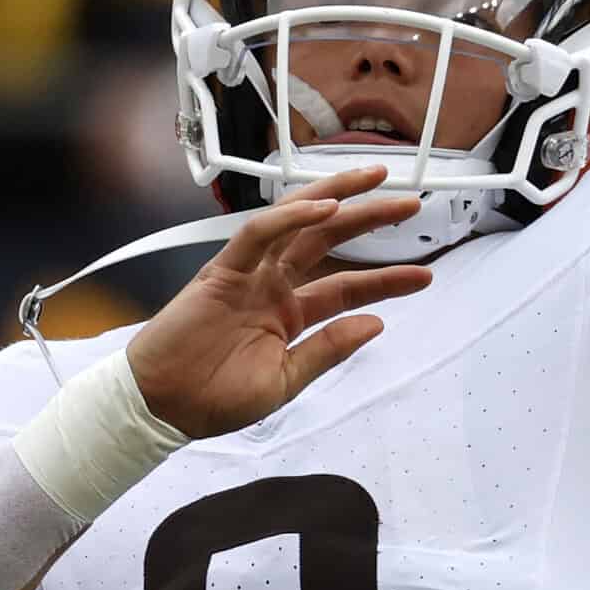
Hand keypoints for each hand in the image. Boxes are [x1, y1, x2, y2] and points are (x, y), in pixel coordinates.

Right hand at [124, 165, 433, 438]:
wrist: (165, 409)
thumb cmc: (216, 399)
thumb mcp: (286, 380)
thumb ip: (329, 348)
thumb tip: (376, 324)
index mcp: (290, 313)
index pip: (348, 287)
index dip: (386, 280)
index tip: (425, 276)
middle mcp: (274, 286)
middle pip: (330, 238)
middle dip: (370, 217)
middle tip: (411, 202)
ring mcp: (249, 274)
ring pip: (297, 221)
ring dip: (335, 196)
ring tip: (374, 180)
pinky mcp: (222, 270)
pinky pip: (256, 234)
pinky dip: (289, 218)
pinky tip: (324, 208)